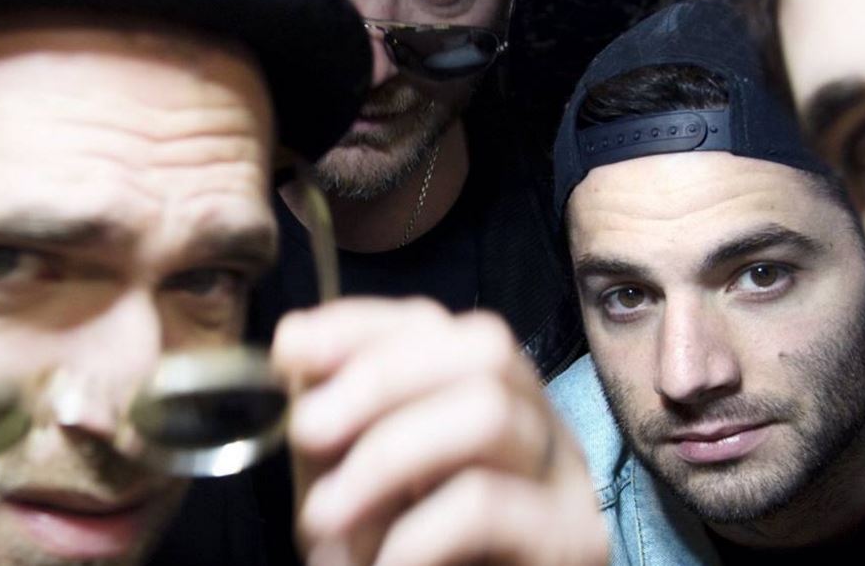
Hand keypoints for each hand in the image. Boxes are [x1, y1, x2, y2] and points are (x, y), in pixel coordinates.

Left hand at [273, 298, 606, 565]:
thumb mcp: (353, 488)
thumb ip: (334, 425)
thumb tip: (295, 345)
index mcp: (491, 401)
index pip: (439, 325)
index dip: (361, 325)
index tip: (291, 349)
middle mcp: (541, 427)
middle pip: (484, 347)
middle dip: (380, 377)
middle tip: (307, 432)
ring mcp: (566, 482)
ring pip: (490, 413)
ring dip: (385, 456)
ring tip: (326, 517)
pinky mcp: (573, 540)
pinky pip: (486, 504)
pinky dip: (414, 532)